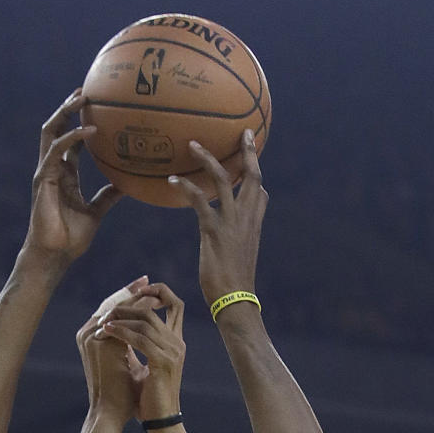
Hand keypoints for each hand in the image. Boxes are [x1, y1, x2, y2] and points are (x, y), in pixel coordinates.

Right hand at [25, 91, 121, 265]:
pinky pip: (57, 150)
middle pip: (57, 129)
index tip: (94, 107)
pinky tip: (90, 131)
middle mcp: (53, 169)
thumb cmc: (71, 239)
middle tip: (87, 92)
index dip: (79, 123)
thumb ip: (107, 197)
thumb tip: (127, 186)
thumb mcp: (95, 213)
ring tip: (83, 98)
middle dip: (69, 108)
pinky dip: (73, 138)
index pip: (70, 141)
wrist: (55, 254)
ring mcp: (46, 171)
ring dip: (66, 112)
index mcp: (65, 175)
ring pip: (52, 132)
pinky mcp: (43, 178)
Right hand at [76, 277, 149, 427]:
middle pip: (110, 304)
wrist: (110, 413)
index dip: (129, 300)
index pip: (111, 313)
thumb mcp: (125, 363)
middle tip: (147, 280)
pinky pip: (116, 315)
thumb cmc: (121, 395)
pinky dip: (132, 307)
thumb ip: (128, 346)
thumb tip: (143, 333)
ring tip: (150, 286)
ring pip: (113, 306)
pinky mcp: (94, 339)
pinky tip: (148, 299)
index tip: (147, 289)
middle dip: (131, 292)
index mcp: (92, 340)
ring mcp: (88, 335)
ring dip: (133, 295)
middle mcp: (87, 334)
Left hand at [97, 282, 185, 422]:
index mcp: (176, 341)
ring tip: (103, 321)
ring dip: (120, 318)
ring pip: (144, 321)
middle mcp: (177, 343)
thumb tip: (120, 325)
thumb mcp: (145, 364)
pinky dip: (121, 332)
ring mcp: (172, 352)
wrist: (160, 419)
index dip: (157, 291)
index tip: (136, 290)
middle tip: (107, 310)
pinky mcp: (163, 362)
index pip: (175, 304)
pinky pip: (140, 339)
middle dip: (127, 305)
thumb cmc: (150, 396)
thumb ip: (139, 344)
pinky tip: (107, 331)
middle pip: (152, 308)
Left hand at [168, 130, 267, 306]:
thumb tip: (231, 242)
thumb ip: (237, 243)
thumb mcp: (240, 260)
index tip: (252, 155)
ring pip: (224, 180)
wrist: (235, 301)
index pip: (260, 193)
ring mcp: (231, 223)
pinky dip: (187, 187)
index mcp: (254, 226)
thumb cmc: (234, 286)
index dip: (256, 174)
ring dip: (208, 159)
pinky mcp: (214, 231)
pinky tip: (173, 180)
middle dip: (249, 152)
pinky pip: (200, 201)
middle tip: (244, 131)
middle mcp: (247, 219)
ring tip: (192, 144)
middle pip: (252, 177)